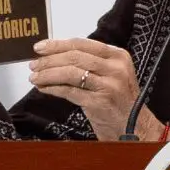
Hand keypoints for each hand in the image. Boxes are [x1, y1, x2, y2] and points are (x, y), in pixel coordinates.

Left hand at [28, 38, 160, 139]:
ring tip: (35, 77)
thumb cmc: (119, 101)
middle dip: (49, 60)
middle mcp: (115, 68)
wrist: (135, 126)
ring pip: (70, 72)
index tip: (40, 47)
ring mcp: (109, 84)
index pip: (82, 44)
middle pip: (74, 57)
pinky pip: (69, 91)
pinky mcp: (100, 101)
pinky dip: (53, 89)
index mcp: (118, 56)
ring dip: (48, 74)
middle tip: (34, 64)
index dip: (57, 45)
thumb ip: (90, 63)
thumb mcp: (111, 75)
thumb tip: (57, 56)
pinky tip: (44, 89)